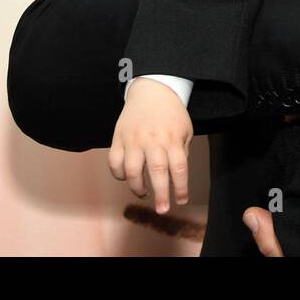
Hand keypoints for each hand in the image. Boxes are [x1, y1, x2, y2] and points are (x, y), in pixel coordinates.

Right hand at [107, 77, 192, 212]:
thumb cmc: (171, 114)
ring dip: (137, 187)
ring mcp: (134, 139)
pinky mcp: (118, 138)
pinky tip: (126, 177)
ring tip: (144, 192)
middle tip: (163, 209)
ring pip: (132, 170)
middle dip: (161, 194)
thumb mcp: (185, 131)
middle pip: (157, 172)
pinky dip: (119, 174)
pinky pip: (114, 162)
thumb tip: (175, 178)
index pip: (179, 168)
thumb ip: (181, 153)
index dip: (181, 187)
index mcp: (173, 138)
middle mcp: (153, 140)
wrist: (152, 90)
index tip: (181, 201)